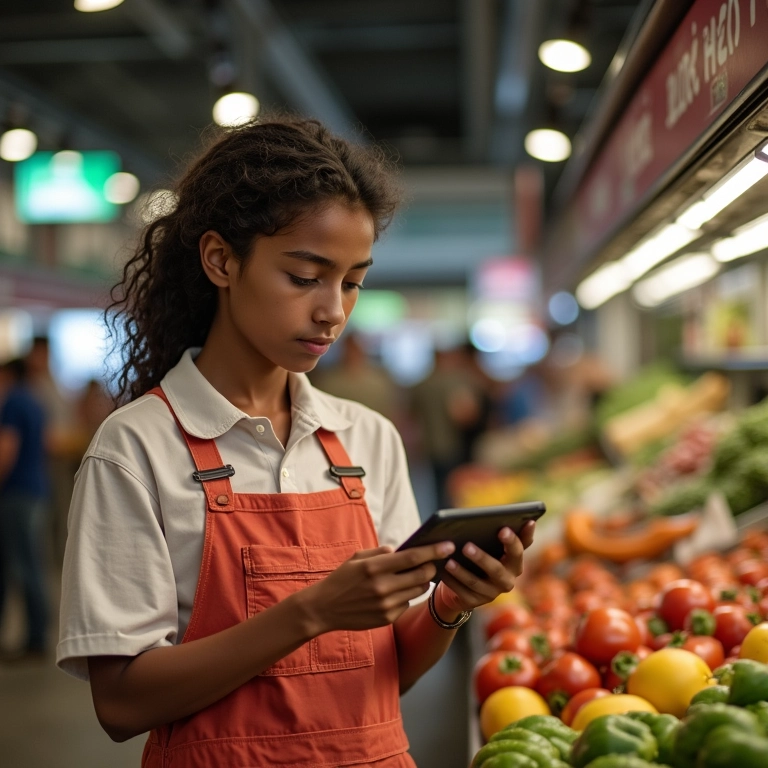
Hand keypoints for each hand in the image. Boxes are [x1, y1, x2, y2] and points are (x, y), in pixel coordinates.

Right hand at [301, 541, 455, 634]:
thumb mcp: (357, 558)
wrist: (323, 608)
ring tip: (413, 576)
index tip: (448, 545)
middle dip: (432, 567)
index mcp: (374, 567)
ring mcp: (386, 605)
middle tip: (433, 562)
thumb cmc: (341, 579)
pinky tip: (395, 592)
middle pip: (422, 575)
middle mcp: (382, 587)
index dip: (433, 551)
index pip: (412, 557)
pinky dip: (406, 595)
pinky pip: (406, 603)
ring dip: (421, 581)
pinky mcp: (387, 618)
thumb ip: (380, 552)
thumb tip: (401, 550)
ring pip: (418, 590)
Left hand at [436, 521, 534, 615]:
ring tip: (449, 561)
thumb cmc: (482, 555)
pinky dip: (451, 582)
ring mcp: (491, 593)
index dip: (512, 541)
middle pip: (496, 570)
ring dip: (461, 572)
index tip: (503, 528)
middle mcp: (507, 580)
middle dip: (481, 558)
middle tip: (466, 546)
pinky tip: (442, 572)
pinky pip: (462, 592)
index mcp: (514, 563)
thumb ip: (501, 533)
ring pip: (476, 583)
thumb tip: (507, 517)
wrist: (468, 582)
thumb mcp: (493, 544)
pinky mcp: (475, 602)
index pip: (518, 551)